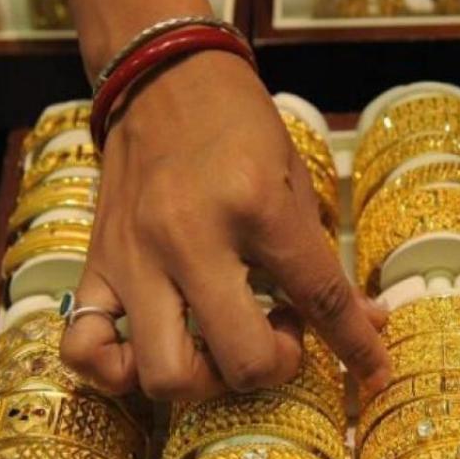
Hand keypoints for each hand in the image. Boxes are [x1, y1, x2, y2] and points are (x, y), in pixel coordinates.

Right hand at [60, 52, 390, 399]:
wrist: (164, 79)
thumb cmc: (241, 127)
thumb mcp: (295, 185)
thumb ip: (326, 263)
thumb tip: (369, 324)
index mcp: (255, 206)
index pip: (319, 298)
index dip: (357, 349)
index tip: (375, 376)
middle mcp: (189, 238)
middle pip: (241, 359)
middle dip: (276, 365)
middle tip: (281, 333)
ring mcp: (134, 257)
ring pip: (166, 374)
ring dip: (210, 380)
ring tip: (223, 344)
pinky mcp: (96, 264)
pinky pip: (84, 347)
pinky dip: (118, 372)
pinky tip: (152, 353)